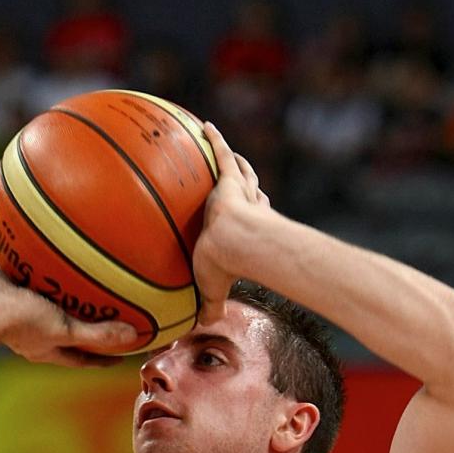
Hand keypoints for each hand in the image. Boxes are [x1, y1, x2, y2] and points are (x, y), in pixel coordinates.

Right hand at [0, 266, 137, 365]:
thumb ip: (98, 334)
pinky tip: (42, 239)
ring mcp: (15, 308)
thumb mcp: (65, 329)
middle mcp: (32, 331)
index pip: (81, 358)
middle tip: (105, 315)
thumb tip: (133, 336)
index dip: (101, 359)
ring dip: (59, 290)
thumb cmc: (20, 321)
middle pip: (63, 329)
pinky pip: (22, 268)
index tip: (121, 357)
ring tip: (76, 274)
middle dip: (82, 323)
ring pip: (44, 299)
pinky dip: (32, 258)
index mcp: (47, 346)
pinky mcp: (3, 284)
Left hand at [193, 122, 271, 324]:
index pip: (255, 218)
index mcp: (251, 231)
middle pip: (251, 190)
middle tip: (244, 179)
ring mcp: (239, 192)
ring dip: (232, 160)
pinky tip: (203, 125)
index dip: (255, 213)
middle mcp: (250, 207)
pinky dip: (213, 139)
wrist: (237, 244)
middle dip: (249, 184)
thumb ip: (209, 306)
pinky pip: (219, 154)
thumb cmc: (229, 268)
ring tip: (222, 148)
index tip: (253, 211)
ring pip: (238, 171)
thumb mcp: (214, 290)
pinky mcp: (228, 180)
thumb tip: (198, 328)